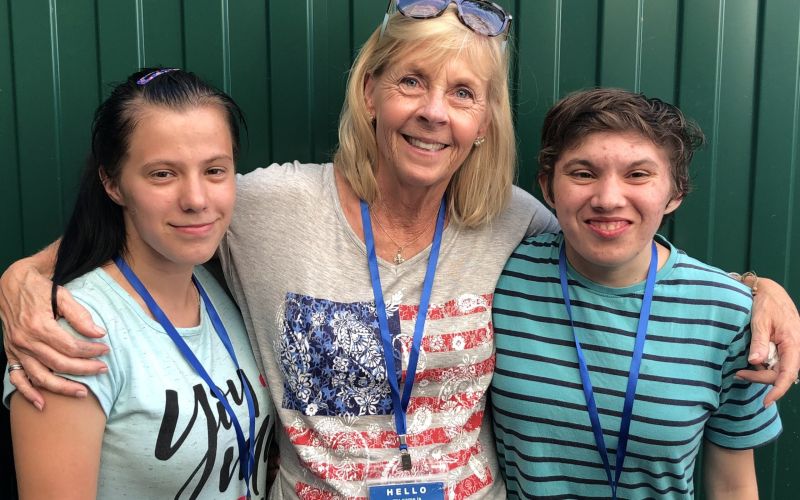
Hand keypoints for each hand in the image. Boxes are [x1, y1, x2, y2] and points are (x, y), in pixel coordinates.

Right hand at [0, 259, 108, 408]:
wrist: (10, 284)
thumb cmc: (38, 288)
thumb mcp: (61, 294)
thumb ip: (80, 315)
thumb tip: (99, 333)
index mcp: (39, 326)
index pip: (71, 347)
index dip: (91, 351)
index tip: (106, 350)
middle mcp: (25, 341)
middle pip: (59, 364)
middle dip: (84, 369)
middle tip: (103, 369)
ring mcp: (16, 350)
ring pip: (40, 377)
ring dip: (62, 388)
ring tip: (83, 393)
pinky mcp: (11, 353)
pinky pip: (16, 378)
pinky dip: (28, 393)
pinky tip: (42, 404)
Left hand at [736, 277, 799, 405]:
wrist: (770, 292)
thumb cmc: (767, 304)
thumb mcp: (760, 321)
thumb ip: (759, 342)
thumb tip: (755, 362)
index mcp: (794, 344)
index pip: (788, 374)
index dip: (778, 390)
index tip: (766, 401)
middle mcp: (796, 349)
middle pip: (780, 375)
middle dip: (760, 378)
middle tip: (739, 374)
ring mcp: (792, 350)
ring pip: (778, 371)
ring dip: (761, 373)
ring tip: (741, 370)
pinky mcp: (785, 349)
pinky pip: (777, 363)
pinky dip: (764, 366)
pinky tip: (751, 362)